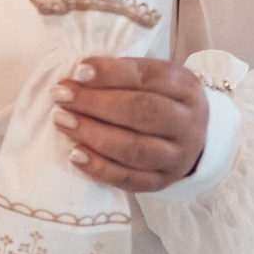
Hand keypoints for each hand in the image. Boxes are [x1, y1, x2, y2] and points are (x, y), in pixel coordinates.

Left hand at [52, 57, 209, 192]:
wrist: (193, 140)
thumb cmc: (160, 99)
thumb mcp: (153, 78)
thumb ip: (122, 74)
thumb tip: (80, 74)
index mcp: (185, 88)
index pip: (148, 78)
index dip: (111, 74)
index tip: (79, 71)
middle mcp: (186, 124)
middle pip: (142, 113)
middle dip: (96, 104)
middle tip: (61, 97)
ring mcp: (176, 157)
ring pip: (134, 149)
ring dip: (93, 135)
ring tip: (62, 121)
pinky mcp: (161, 182)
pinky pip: (129, 179)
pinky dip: (99, 168)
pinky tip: (74, 154)